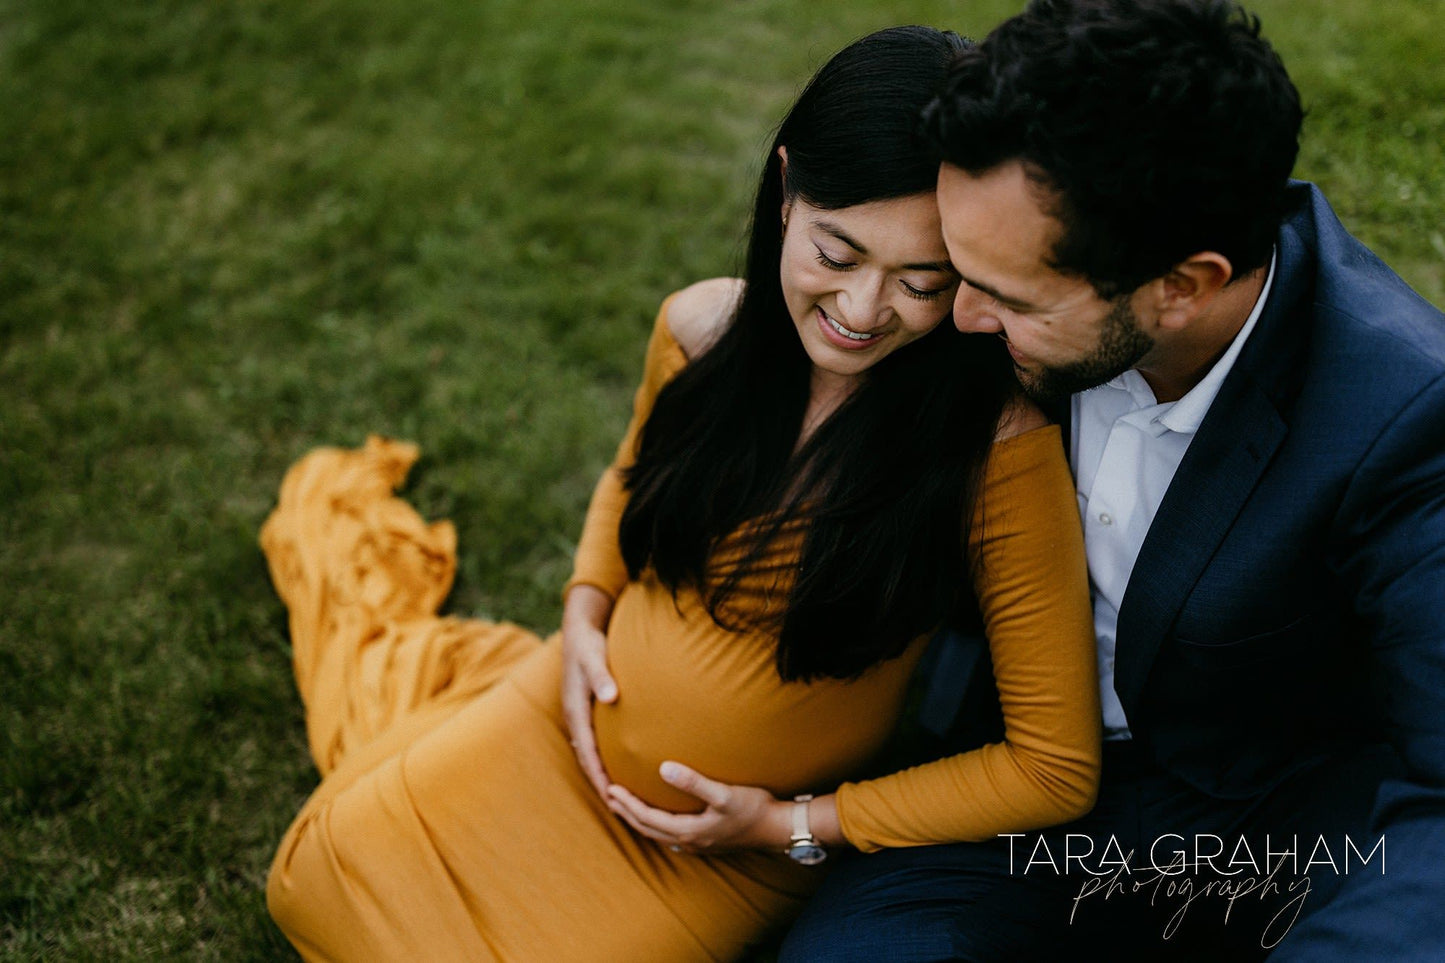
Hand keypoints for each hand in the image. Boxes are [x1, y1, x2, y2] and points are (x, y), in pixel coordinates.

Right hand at [560, 592, 617, 800]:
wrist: (580, 630)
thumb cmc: (589, 644)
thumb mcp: (594, 657)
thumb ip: (602, 676)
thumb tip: (610, 697)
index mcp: (575, 711)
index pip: (587, 752)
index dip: (599, 776)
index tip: (612, 798)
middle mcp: (576, 717)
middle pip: (587, 759)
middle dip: (601, 784)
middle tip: (621, 809)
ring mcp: (580, 715)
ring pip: (590, 752)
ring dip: (602, 773)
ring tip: (622, 795)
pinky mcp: (588, 710)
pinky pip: (595, 741)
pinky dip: (604, 757)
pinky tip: (622, 764)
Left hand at [605, 761, 789, 853]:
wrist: (777, 828)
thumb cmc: (753, 808)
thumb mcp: (723, 793)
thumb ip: (693, 781)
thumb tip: (663, 768)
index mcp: (688, 831)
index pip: (647, 818)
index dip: (627, 804)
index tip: (610, 788)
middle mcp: (689, 842)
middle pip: (648, 829)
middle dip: (627, 814)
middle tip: (609, 797)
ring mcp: (698, 845)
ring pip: (659, 835)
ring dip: (640, 821)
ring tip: (626, 807)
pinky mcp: (707, 842)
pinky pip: (672, 836)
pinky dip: (657, 826)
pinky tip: (660, 819)